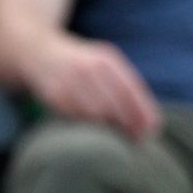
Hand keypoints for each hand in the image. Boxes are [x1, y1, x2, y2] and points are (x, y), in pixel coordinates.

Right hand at [27, 34, 160, 141]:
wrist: (40, 53)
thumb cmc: (81, 63)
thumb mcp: (104, 64)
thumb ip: (123, 84)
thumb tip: (146, 117)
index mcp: (107, 60)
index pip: (129, 90)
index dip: (142, 111)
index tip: (152, 129)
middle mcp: (88, 69)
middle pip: (113, 104)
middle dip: (127, 124)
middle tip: (137, 140)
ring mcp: (69, 82)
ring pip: (94, 113)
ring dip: (108, 128)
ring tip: (118, 138)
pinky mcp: (54, 95)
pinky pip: (75, 117)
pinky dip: (88, 126)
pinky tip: (95, 131)